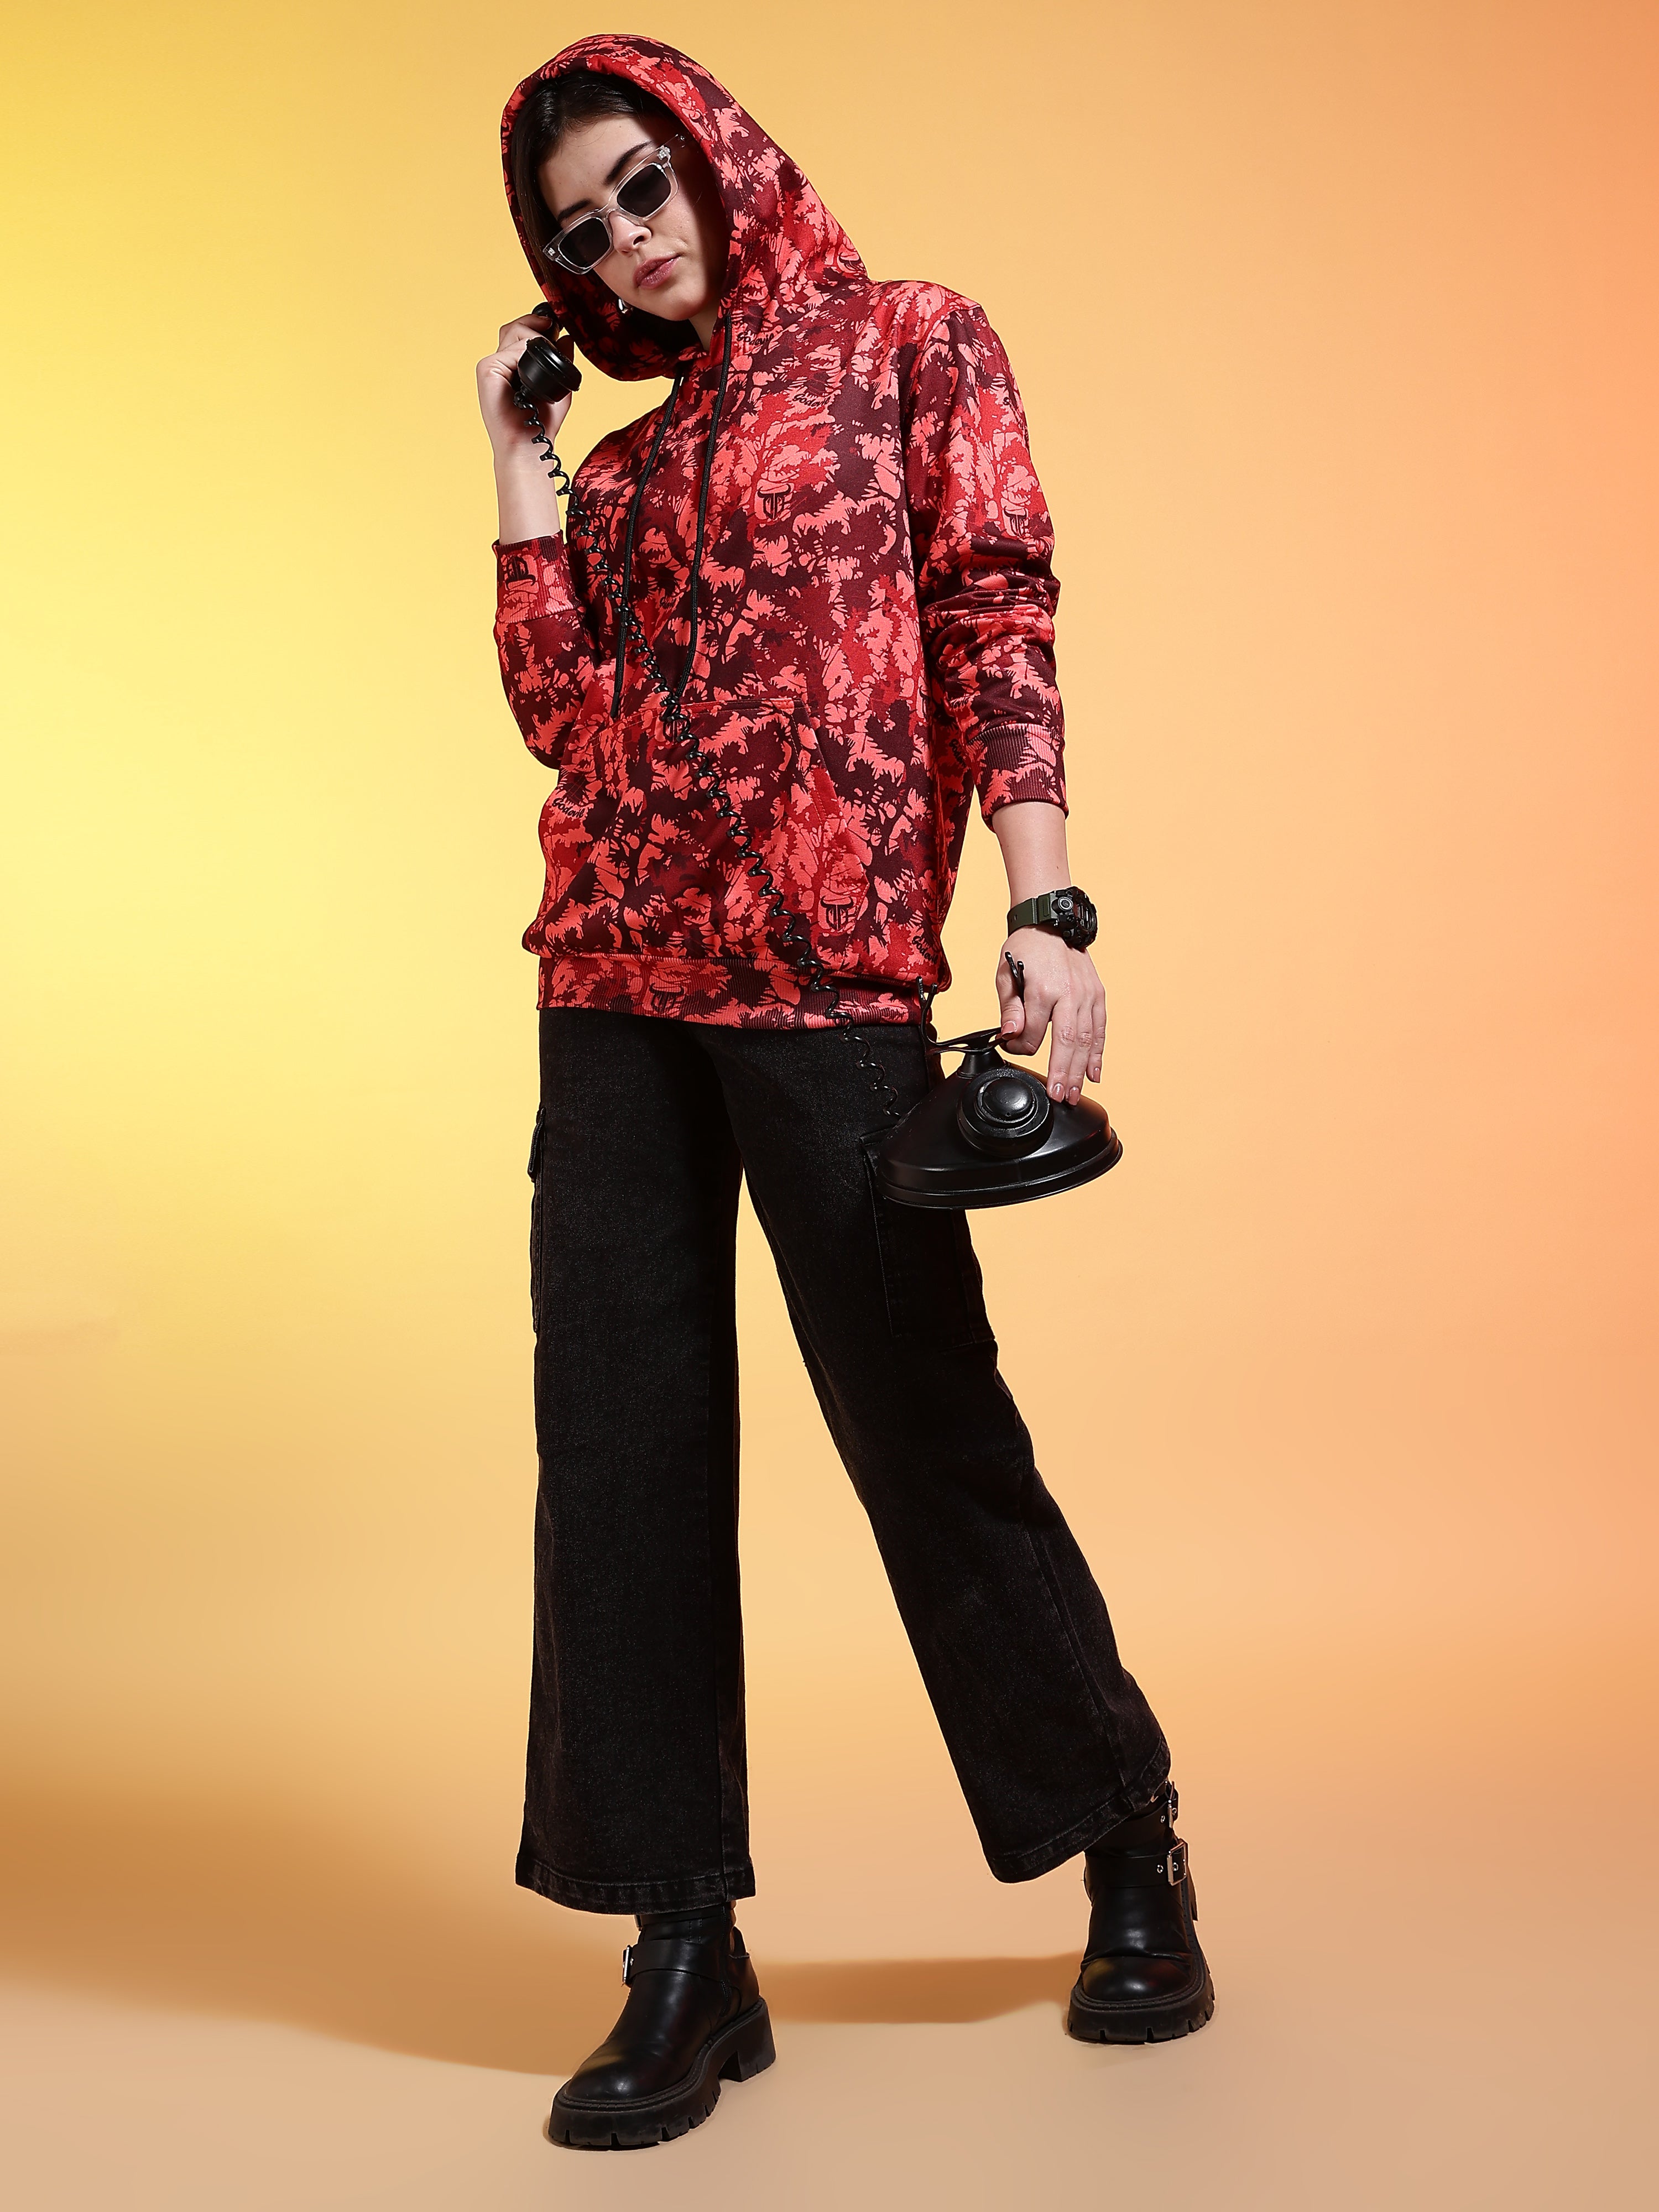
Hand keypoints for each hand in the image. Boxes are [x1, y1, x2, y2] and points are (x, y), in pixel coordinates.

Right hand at [476, 305, 573, 453]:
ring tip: (546, 364)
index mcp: (512, 366)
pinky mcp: (486, 370)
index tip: (554, 324)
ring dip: (534, 340)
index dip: (536, 324)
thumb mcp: (559, 387)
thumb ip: (563, 361)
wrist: (530, 445)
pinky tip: (530, 376)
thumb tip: (567, 338)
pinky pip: (510, 350)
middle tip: (553, 329)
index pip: (519, 332)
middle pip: (515, 327)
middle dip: (535, 325)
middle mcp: (499, 363)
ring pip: (514, 333)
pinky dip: (524, 357)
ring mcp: (491, 366)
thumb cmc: (541, 423)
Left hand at [994, 928, 1105, 1103]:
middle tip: (1059, 1097)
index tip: (1012, 1049)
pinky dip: (1098, 1054)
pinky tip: (1095, 1074)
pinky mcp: (1097, 995)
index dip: (1021, 1048)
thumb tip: (1009, 1035)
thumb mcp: (1006, 974)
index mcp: (1043, 990)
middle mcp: (1069, 994)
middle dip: (1063, 1073)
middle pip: (1067, 1042)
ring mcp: (1087, 995)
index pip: (1033, 1033)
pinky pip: (1100, 1029)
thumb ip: (1010, 1008)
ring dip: (1081, 1071)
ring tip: (1074, 1095)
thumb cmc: (1026, 948)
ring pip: (1087, 1040)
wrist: (1051, 922)